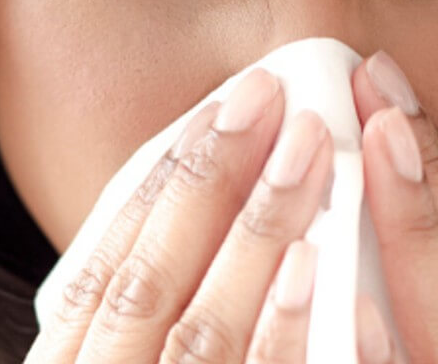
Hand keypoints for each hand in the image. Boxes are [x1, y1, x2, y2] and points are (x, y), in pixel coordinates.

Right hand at [25, 68, 390, 363]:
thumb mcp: (117, 355)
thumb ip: (144, 303)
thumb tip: (184, 208)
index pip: (113, 264)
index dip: (164, 181)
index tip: (220, 108)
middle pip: (155, 287)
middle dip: (214, 185)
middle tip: (269, 98)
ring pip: (208, 340)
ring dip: (258, 238)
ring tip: (306, 151)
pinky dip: (287, 337)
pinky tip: (325, 271)